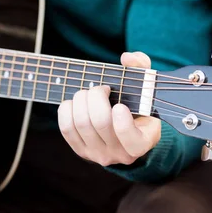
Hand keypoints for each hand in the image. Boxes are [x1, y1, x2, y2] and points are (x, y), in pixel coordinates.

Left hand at [58, 52, 160, 166]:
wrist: (123, 127)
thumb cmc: (137, 104)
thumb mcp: (145, 86)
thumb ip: (141, 68)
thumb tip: (127, 58)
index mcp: (141, 142)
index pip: (130, 138)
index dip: (122, 120)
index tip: (119, 105)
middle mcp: (119, 153)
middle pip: (100, 122)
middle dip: (96, 96)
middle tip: (101, 89)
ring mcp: (98, 154)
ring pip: (81, 123)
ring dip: (81, 99)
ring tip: (89, 93)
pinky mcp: (80, 150)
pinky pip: (66, 128)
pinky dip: (67, 109)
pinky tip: (76, 102)